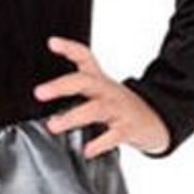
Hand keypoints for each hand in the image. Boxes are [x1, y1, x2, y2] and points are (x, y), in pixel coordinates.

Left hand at [31, 35, 170, 158]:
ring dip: (73, 117)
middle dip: (61, 86)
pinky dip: (100, 143)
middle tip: (40, 93)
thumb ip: (75, 89)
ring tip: (54, 125)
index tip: (52, 42)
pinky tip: (88, 150)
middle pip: (84, 82)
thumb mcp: (99, 91)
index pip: (85, 57)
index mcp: (99, 80)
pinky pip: (114, 135)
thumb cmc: (119, 106)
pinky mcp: (128, 128)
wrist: (154, 120)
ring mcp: (118, 109)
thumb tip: (42, 98)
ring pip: (95, 109)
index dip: (69, 48)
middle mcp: (107, 91)